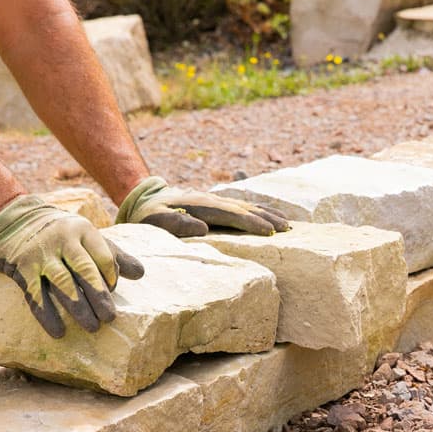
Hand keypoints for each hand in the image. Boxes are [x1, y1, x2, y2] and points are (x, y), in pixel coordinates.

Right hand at [0, 195, 143, 337]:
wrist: (12, 221)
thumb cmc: (59, 233)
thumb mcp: (86, 236)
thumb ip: (113, 255)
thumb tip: (141, 273)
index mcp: (83, 231)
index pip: (104, 256)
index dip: (111, 277)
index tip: (112, 291)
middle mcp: (62, 240)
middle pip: (85, 270)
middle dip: (99, 297)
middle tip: (110, 318)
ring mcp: (41, 254)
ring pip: (63, 284)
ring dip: (79, 308)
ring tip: (92, 327)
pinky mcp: (22, 268)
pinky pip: (37, 295)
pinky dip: (47, 315)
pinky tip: (59, 332)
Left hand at [116, 176, 289, 237]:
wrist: (145, 200)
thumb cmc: (148, 216)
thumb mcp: (155, 220)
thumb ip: (176, 223)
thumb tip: (203, 227)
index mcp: (201, 206)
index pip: (232, 214)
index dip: (252, 223)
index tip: (270, 231)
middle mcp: (212, 200)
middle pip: (245, 208)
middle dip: (268, 218)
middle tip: (288, 229)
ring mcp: (215, 200)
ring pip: (247, 206)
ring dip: (268, 214)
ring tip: (288, 224)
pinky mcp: (216, 204)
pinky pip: (241, 208)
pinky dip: (259, 212)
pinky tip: (270, 217)